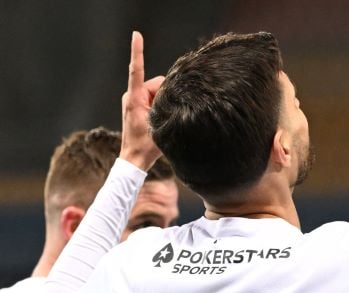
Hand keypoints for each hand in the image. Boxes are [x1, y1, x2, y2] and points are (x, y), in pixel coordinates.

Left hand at [120, 31, 164, 170]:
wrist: (134, 160)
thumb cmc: (146, 146)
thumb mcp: (160, 126)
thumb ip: (166, 107)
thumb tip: (174, 93)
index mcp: (135, 98)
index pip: (137, 70)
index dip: (138, 52)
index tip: (137, 35)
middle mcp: (132, 95)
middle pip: (157, 83)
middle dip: (165, 94)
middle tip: (163, 115)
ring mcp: (133, 99)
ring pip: (157, 91)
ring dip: (162, 102)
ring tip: (159, 120)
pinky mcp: (136, 105)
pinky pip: (153, 98)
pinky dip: (159, 105)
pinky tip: (158, 119)